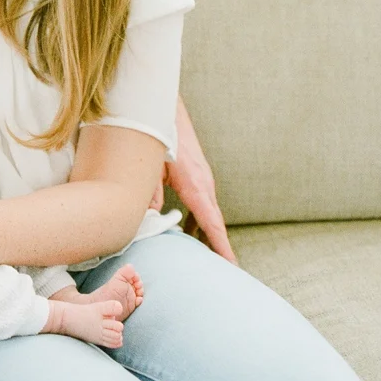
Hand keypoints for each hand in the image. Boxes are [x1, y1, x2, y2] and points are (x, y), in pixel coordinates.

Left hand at [165, 96, 236, 263]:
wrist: (165, 108)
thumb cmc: (158, 135)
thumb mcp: (149, 166)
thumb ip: (150, 193)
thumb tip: (151, 217)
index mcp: (195, 185)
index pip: (212, 223)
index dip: (220, 246)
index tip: (231, 266)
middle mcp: (205, 183)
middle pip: (214, 223)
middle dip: (219, 247)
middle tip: (223, 273)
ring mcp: (204, 178)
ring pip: (208, 213)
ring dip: (208, 234)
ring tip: (207, 259)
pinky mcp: (198, 173)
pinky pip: (202, 202)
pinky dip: (200, 218)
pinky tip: (191, 229)